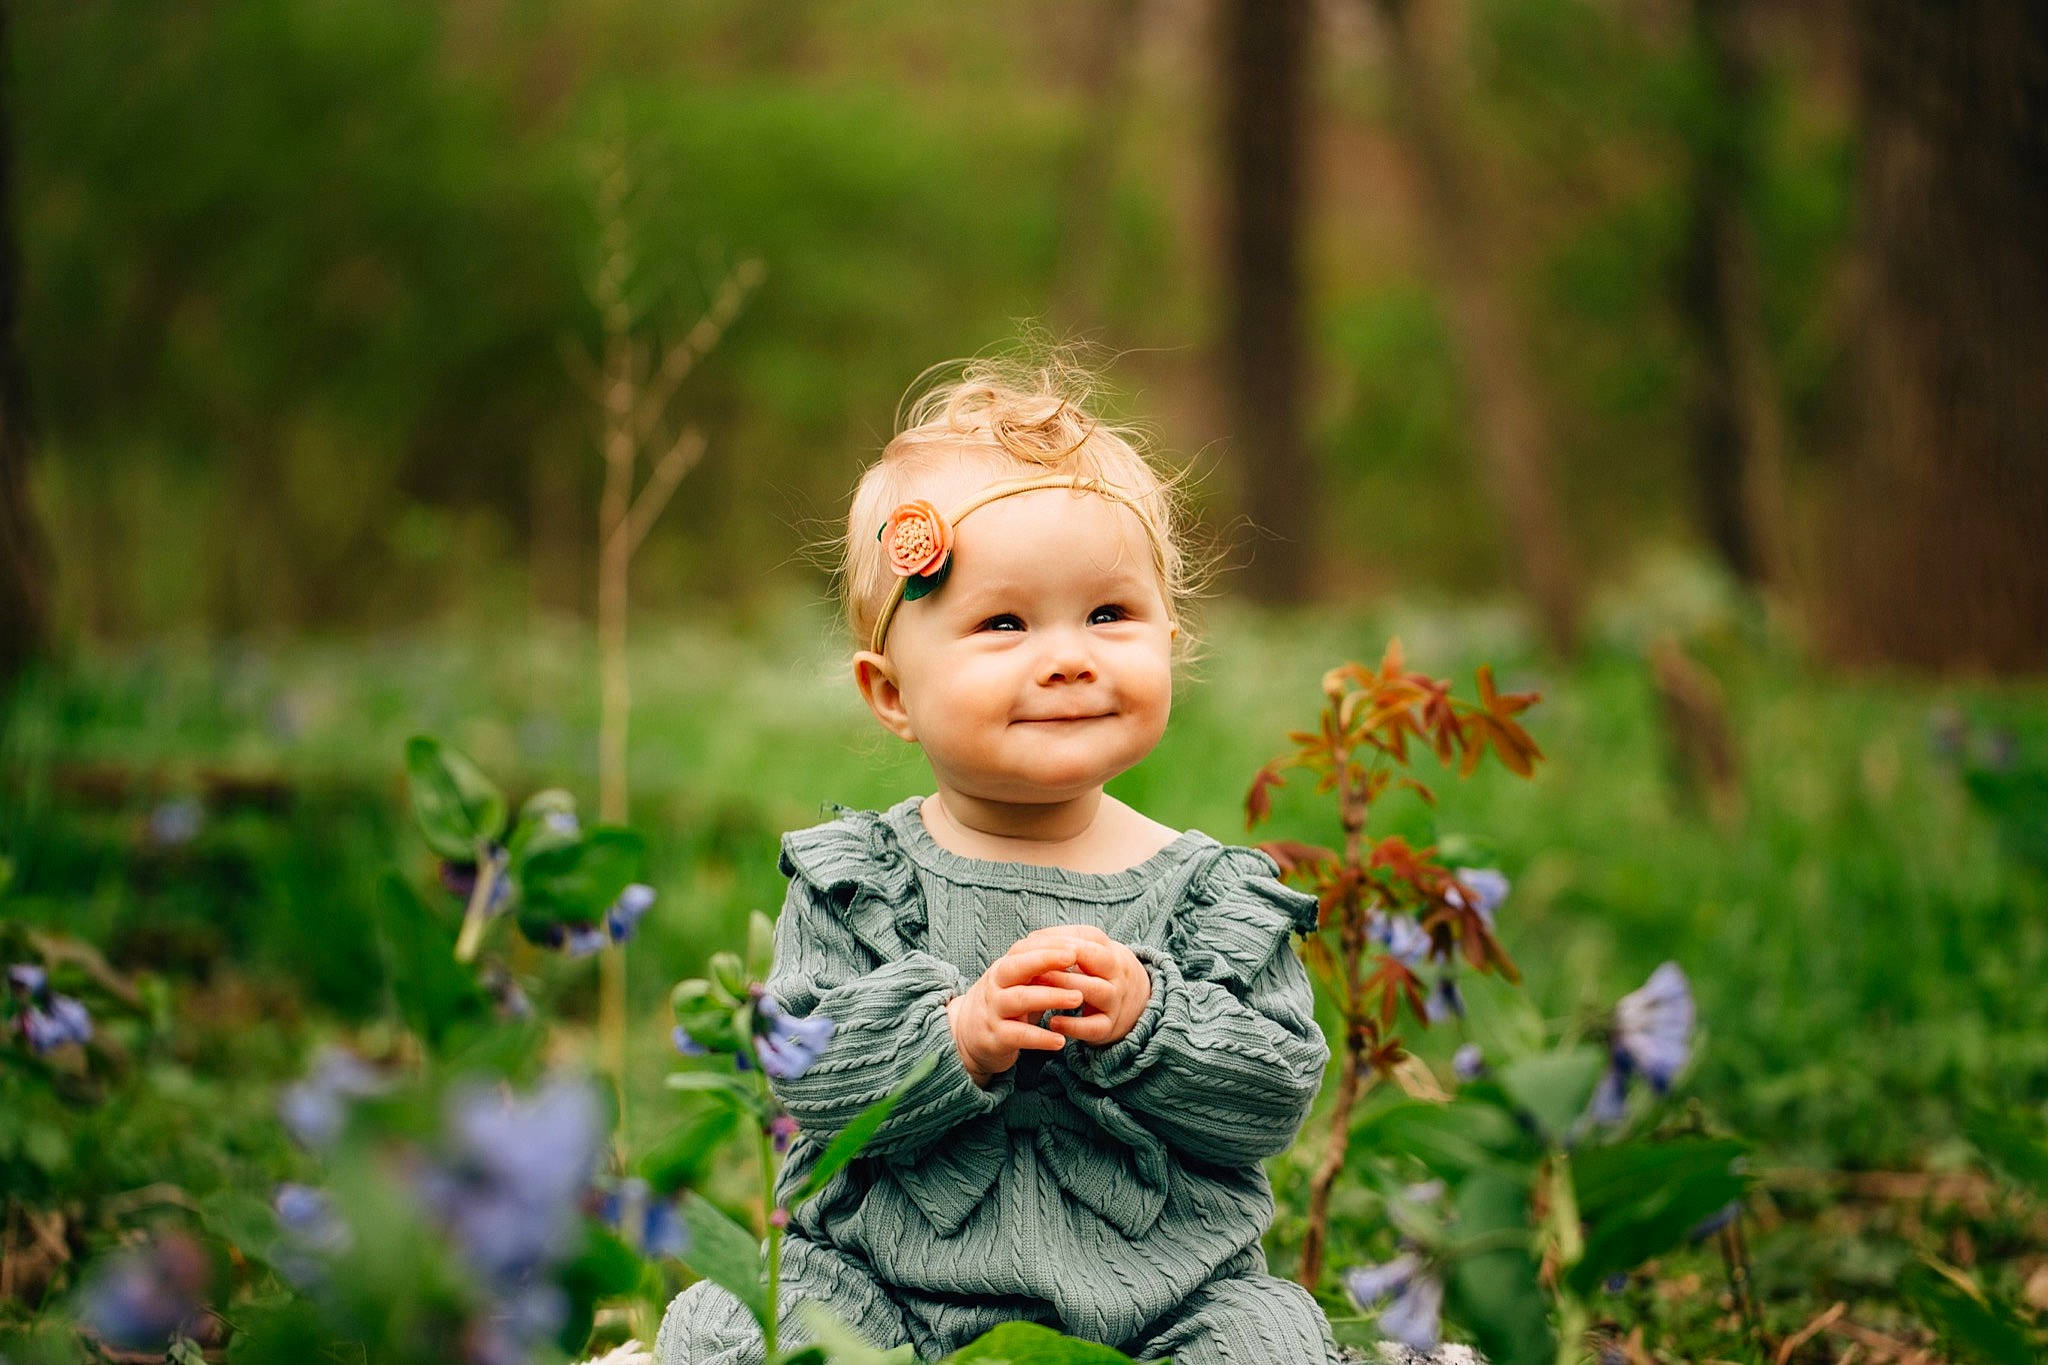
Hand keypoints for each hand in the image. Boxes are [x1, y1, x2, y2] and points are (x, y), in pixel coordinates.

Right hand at [945, 940, 1087, 1087]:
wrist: (965, 1036)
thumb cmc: (1002, 1004)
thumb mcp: (1016, 983)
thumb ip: (1039, 970)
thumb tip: (1074, 953)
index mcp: (1004, 969)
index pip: (1023, 949)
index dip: (1048, 945)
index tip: (1075, 943)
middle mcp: (996, 986)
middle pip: (1017, 967)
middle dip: (1045, 959)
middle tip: (1074, 957)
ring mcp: (994, 1011)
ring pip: (1020, 999)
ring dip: (1051, 997)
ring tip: (1077, 999)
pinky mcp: (995, 1038)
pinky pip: (1019, 1036)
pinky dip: (1040, 1038)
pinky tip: (1060, 1040)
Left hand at [1014, 924, 1151, 1047]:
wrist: (1138, 1003)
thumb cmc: (1100, 973)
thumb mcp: (1091, 953)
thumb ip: (1063, 944)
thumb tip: (1031, 938)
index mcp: (1110, 951)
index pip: (1087, 936)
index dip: (1059, 938)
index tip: (1031, 940)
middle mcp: (1117, 973)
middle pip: (1096, 958)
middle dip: (1063, 959)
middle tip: (1033, 964)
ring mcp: (1116, 1000)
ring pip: (1096, 990)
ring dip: (1065, 987)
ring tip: (1037, 988)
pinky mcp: (1109, 1027)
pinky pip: (1094, 1027)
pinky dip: (1073, 1026)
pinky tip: (1052, 1022)